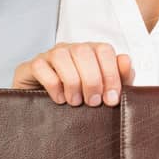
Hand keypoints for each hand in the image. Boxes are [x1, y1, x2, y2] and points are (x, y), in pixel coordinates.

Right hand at [12, 41, 132, 105]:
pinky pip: (41, 67)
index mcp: (92, 51)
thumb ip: (121, 77)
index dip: (111, 74)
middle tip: (93, 102)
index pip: (105, 50)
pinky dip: (53, 84)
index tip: (111, 99)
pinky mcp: (32, 65)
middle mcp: (71, 49)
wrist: (46, 109)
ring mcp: (51, 55)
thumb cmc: (80, 97)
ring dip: (73, 82)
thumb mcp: (104, 90)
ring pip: (62, 56)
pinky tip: (59, 99)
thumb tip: (126, 60)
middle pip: (84, 52)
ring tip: (76, 102)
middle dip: (92, 80)